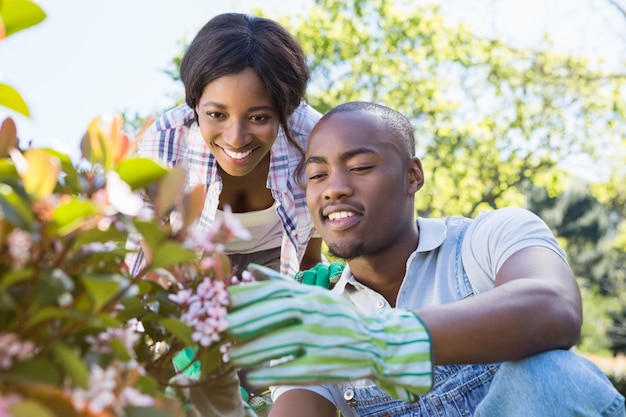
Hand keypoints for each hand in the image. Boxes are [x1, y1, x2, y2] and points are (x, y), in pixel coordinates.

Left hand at [226, 264, 432, 401]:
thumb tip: (250, 271)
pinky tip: (252, 378)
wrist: (377, 343)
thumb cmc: (337, 318)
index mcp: (312, 295)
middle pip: (276, 312)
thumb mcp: (313, 295)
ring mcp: (323, 338)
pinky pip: (295, 369)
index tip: (222, 301)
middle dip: (245, 320)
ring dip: (252, 350)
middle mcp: (317, 313)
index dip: (247, 294)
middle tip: (220, 329)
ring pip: (282, 342)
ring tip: (231, 356)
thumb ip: (281, 284)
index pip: (275, 290)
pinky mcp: (326, 364)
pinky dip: (271, 373)